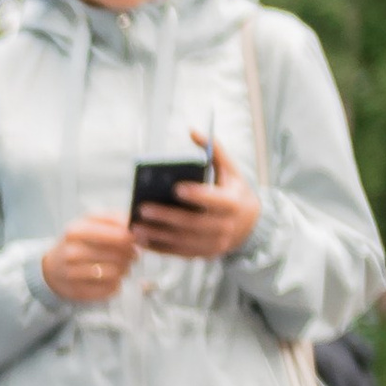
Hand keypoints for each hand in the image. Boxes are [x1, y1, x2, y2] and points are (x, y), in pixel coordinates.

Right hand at [41, 211, 139, 303]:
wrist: (52, 267)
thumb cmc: (77, 242)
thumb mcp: (90, 222)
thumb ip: (114, 218)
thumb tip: (135, 224)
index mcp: (76, 230)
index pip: (119, 235)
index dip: (133, 238)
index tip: (136, 239)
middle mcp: (73, 252)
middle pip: (119, 256)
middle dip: (130, 255)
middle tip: (131, 254)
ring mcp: (74, 274)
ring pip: (116, 274)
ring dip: (125, 270)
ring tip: (122, 266)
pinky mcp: (79, 292)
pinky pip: (110, 289)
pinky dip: (116, 284)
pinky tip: (111, 278)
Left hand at [132, 136, 259, 258]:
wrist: (250, 225)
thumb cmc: (234, 192)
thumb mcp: (231, 171)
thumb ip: (214, 151)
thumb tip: (193, 131)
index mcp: (233, 203)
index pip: (215, 200)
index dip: (197, 195)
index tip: (176, 188)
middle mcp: (225, 226)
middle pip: (194, 223)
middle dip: (167, 217)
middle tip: (143, 208)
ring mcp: (214, 244)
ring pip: (183, 241)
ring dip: (158, 235)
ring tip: (136, 227)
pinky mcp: (203, 254)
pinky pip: (178, 253)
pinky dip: (159, 248)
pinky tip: (141, 240)